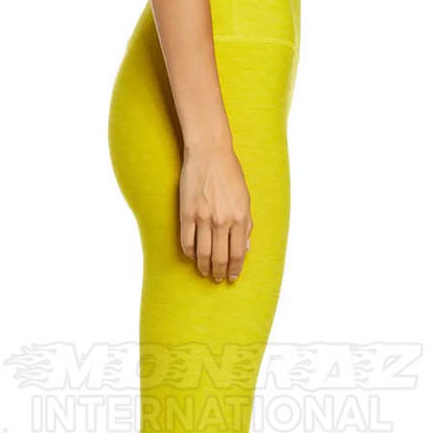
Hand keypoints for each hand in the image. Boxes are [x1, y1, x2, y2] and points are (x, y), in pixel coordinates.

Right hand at [178, 143, 252, 281]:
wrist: (209, 153)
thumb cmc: (229, 174)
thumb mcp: (245, 199)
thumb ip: (246, 225)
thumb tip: (245, 249)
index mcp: (239, 218)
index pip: (238, 254)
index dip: (235, 269)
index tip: (232, 277)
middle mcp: (222, 220)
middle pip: (220, 258)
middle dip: (219, 272)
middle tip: (218, 278)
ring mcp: (203, 218)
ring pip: (203, 253)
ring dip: (204, 267)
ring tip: (204, 271)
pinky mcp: (186, 213)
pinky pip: (186, 241)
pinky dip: (189, 253)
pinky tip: (192, 256)